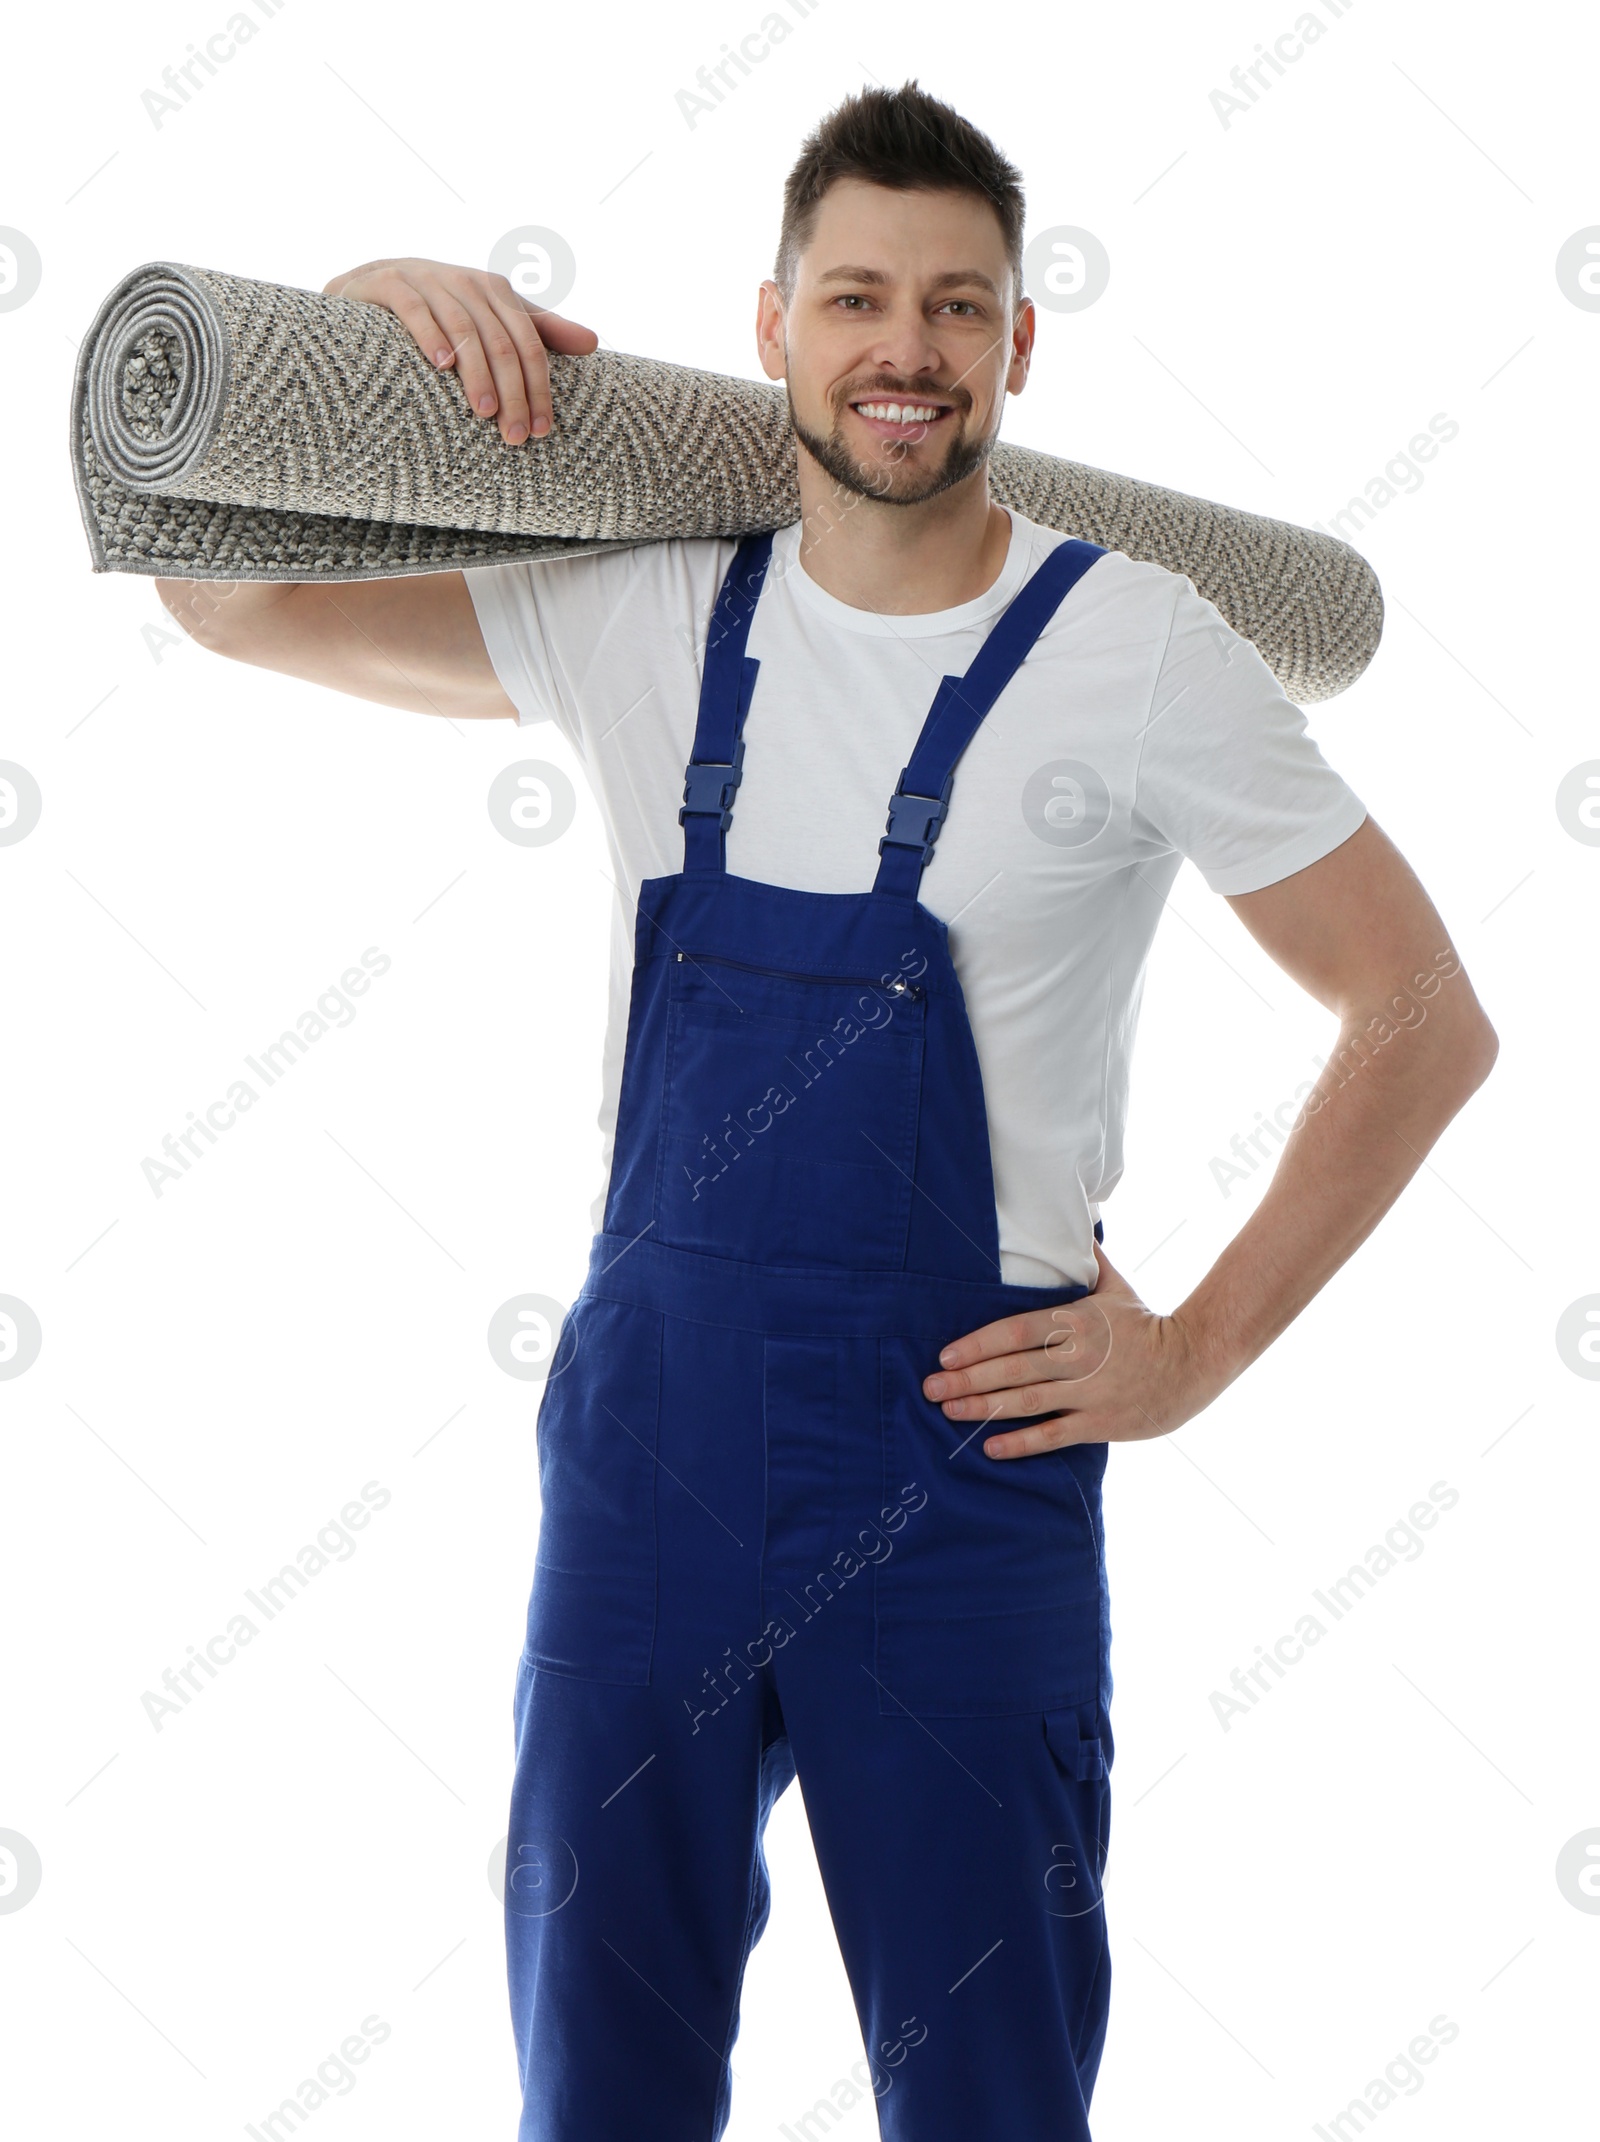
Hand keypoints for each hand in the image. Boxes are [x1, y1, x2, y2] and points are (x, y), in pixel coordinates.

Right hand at [321, 258, 598, 444]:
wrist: (370, 283)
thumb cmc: (441, 310)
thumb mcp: (492, 318)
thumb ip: (540, 330)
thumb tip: (594, 343)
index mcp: (495, 290)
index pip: (529, 343)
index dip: (539, 387)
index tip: (541, 431)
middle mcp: (465, 280)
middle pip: (500, 341)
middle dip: (512, 392)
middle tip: (515, 437)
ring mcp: (426, 278)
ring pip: (463, 328)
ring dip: (476, 373)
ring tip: (484, 413)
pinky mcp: (389, 283)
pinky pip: (414, 309)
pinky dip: (430, 335)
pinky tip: (441, 366)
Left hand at [920, 1243, 1225, 1456]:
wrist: (1194, 1360)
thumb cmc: (1147, 1322)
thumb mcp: (1114, 1285)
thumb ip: (1086, 1260)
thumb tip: (1074, 1220)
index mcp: (1076, 1321)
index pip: (1015, 1331)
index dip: (978, 1344)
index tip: (945, 1356)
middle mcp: (1078, 1357)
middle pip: (1013, 1368)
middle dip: (967, 1379)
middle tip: (930, 1388)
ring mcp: (1089, 1392)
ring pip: (1027, 1402)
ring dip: (984, 1408)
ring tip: (950, 1411)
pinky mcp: (1101, 1422)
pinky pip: (1054, 1435)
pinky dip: (1021, 1443)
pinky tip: (991, 1447)